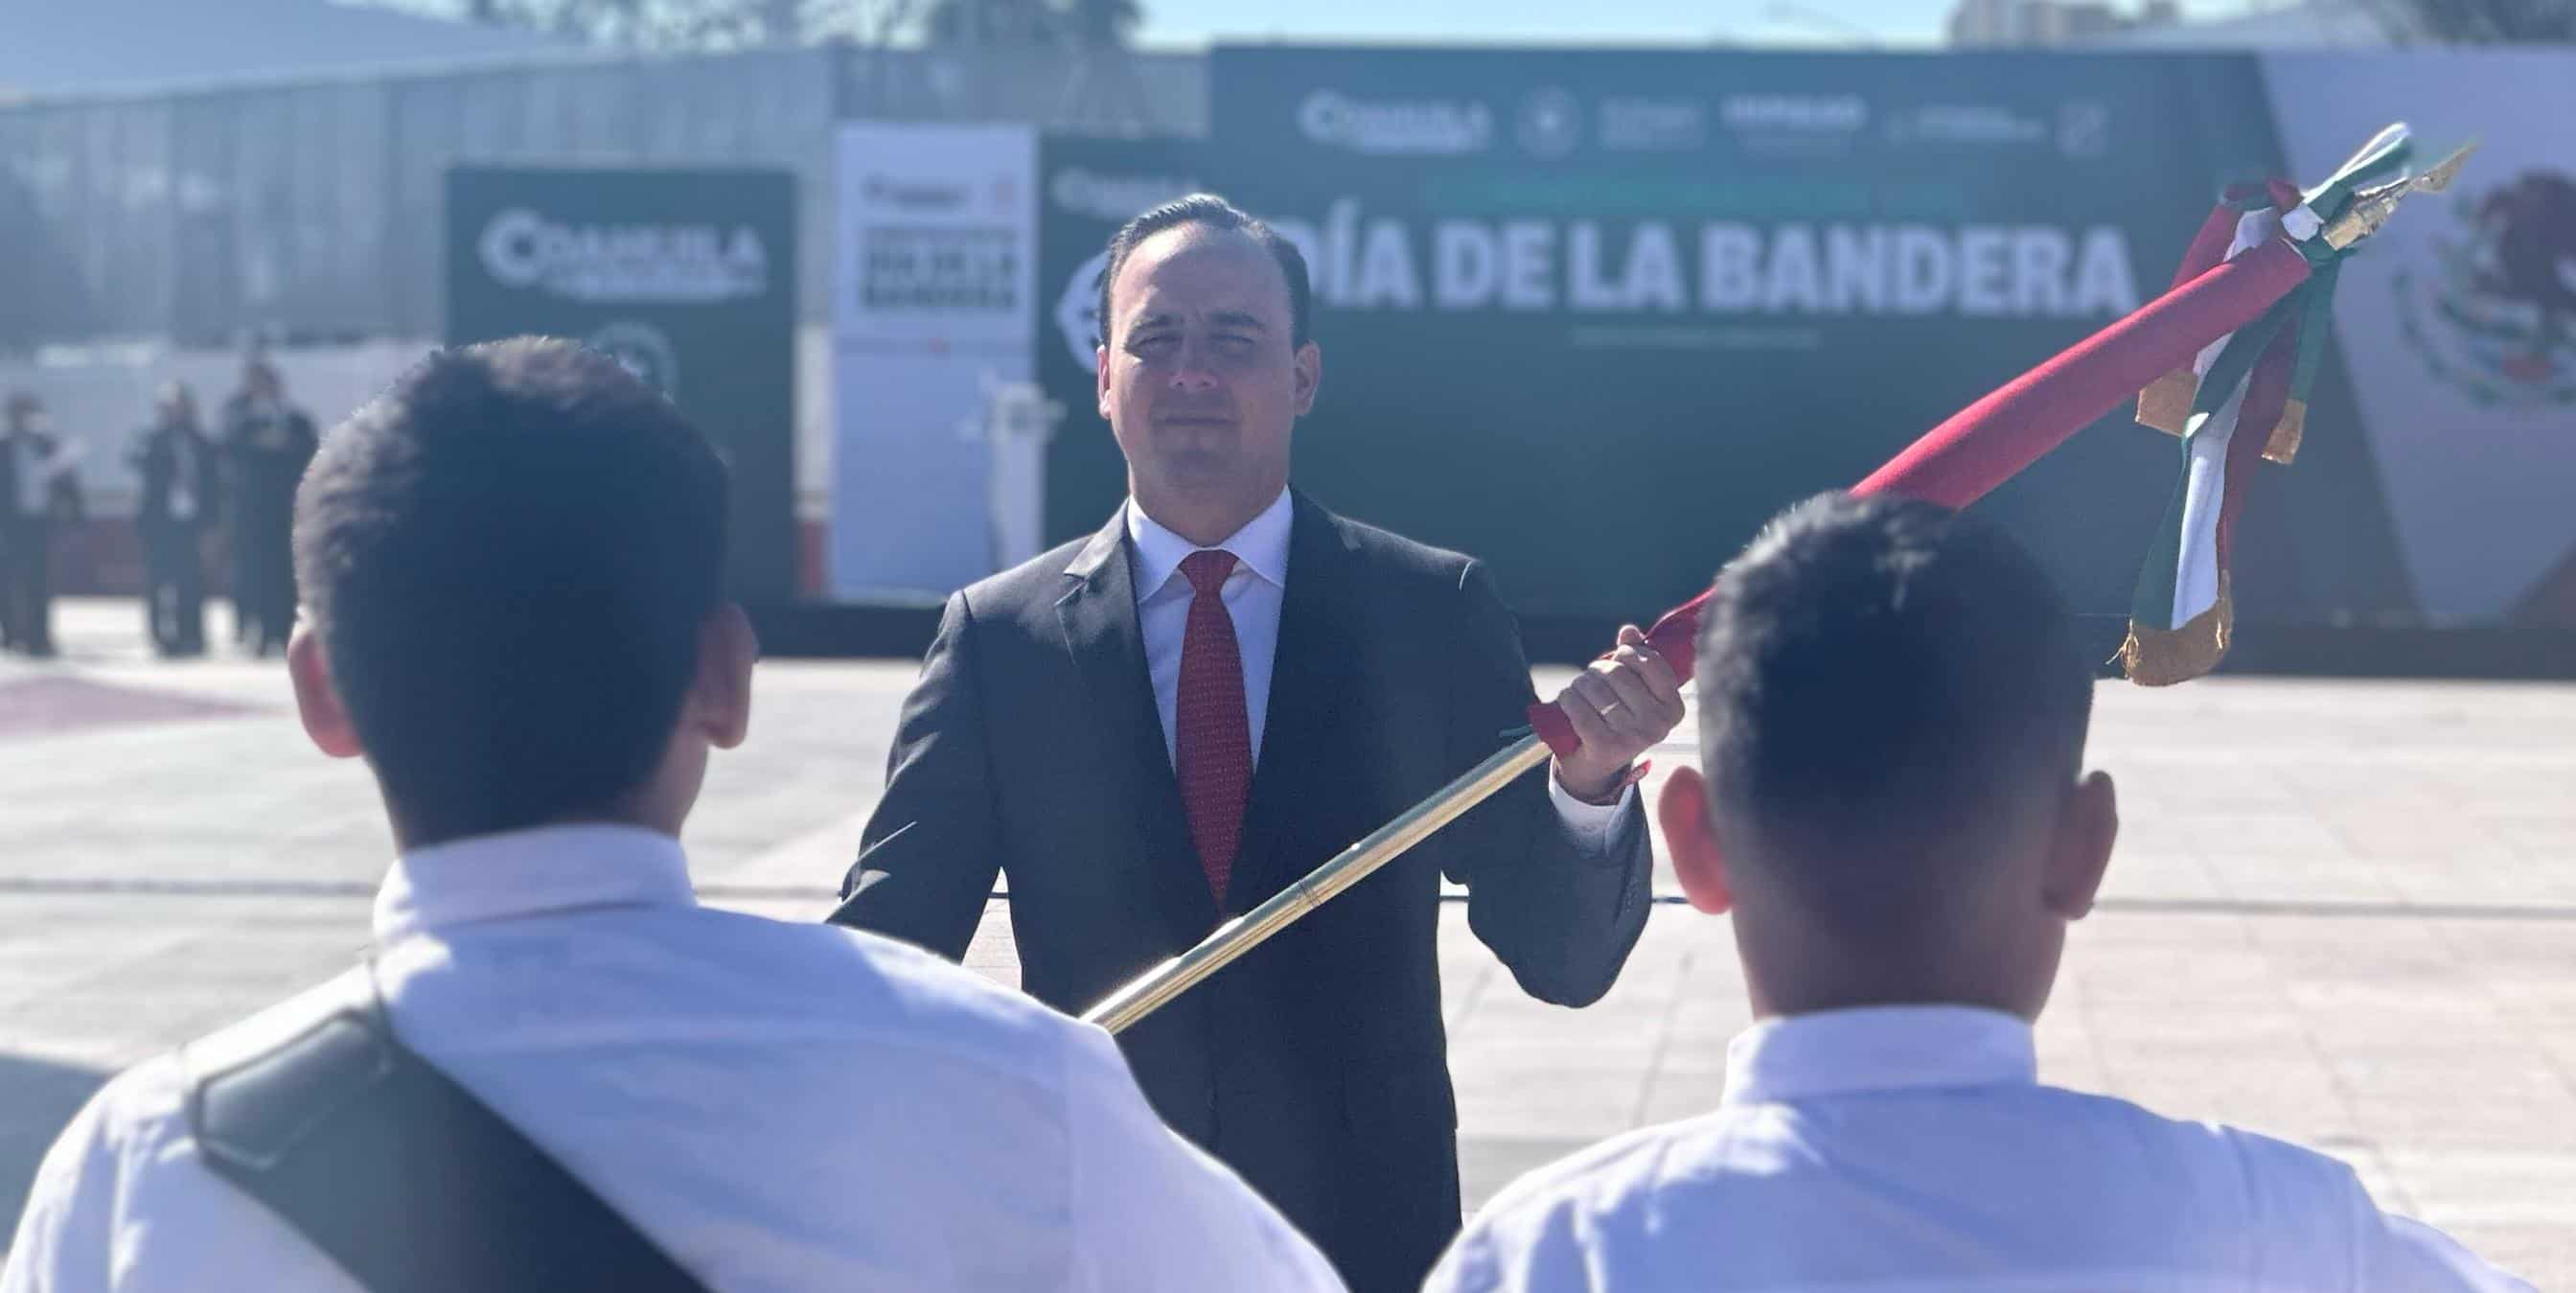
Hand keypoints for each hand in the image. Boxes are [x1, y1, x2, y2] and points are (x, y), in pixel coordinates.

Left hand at [1550, 625, 1685, 803]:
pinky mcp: (1607, 747)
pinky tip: (1567, 702)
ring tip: (1578, 691)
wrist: (1597, 767)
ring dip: (1578, 684)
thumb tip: (1629, 631)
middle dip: (1596, 670)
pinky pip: (1579, 709)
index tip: (1618, 657)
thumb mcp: (1634, 690)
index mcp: (1673, 708)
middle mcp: (1658, 724)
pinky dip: (1567, 700)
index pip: (1651, 662)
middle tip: (1590, 679)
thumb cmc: (1617, 718)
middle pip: (1617, 673)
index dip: (1628, 653)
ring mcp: (1634, 737)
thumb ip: (1635, 657)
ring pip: (1595, 689)